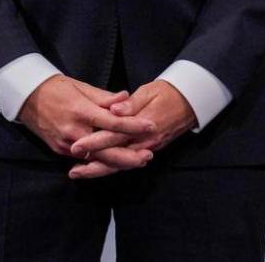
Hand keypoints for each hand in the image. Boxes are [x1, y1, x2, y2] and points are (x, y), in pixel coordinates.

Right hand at [18, 75, 154, 173]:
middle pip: (105, 150)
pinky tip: (115, 164)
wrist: (28, 98)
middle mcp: (74, 131)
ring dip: (117, 162)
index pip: (112, 122)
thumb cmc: (58, 88)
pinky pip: (83, 159)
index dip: (133, 126)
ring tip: (137, 162)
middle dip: (128, 156)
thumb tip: (127, 97)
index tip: (150, 126)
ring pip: (95, 158)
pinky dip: (100, 162)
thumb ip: (105, 97)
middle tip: (148, 156)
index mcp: (82, 111)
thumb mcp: (82, 87)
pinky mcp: (60, 150)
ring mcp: (66, 144)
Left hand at [68, 79, 196, 178]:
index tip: (76, 145)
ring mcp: (149, 147)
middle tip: (72, 170)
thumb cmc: (168, 92)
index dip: (95, 141)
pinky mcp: (150, 149)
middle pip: (116, 157)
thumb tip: (113, 109)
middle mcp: (146, 140)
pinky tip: (97, 167)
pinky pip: (128, 162)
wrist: (191, 101)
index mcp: (144, 124)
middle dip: (93, 164)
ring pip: (121, 164)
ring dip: (100, 170)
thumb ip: (131, 103)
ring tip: (78, 173)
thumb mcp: (149, 91)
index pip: (115, 135)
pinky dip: (112, 167)